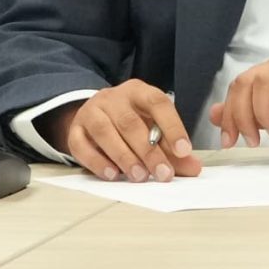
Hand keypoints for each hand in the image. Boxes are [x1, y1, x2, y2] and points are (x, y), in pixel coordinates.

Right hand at [45, 79, 200, 182]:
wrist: (95, 115)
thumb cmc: (131, 123)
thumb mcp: (154, 130)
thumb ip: (173, 150)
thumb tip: (193, 167)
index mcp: (138, 92)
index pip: (157, 103)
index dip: (172, 127)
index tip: (184, 151)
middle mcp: (113, 98)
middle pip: (130, 122)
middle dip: (148, 151)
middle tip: (163, 174)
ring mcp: (90, 112)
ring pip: (104, 131)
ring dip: (124, 156)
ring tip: (139, 177)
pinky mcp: (75, 130)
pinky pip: (81, 145)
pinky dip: (97, 161)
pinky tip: (112, 175)